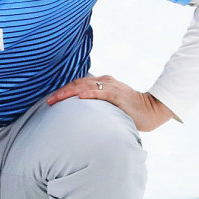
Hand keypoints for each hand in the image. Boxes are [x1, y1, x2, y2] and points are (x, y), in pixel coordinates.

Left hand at [46, 75, 176, 131]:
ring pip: (84, 86)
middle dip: (61, 92)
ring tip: (55, 99)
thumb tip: (83, 117)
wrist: (151, 109)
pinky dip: (88, 93)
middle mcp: (105, 81)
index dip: (64, 91)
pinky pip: (100, 92)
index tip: (51, 99)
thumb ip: (98, 107)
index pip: (78, 84)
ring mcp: (111, 87)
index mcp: (103, 83)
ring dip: (68, 92)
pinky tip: (78, 97)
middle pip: (77, 83)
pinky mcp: (117, 94)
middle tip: (48, 101)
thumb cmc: (131, 111)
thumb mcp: (111, 107)